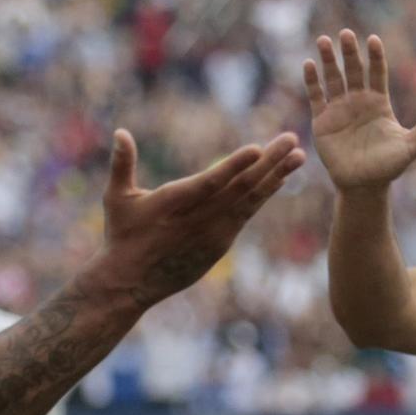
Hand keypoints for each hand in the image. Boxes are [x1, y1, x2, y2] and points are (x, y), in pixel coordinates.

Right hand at [90, 129, 304, 306]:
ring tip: (299, 157)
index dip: (234, 166)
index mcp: (174, 203)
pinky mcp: (220, 244)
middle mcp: (199, 219)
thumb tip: (120, 132)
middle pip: (240, 187)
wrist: (132, 282)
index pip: (210, 182)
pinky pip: (247, 215)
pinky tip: (280, 179)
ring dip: (276, 177)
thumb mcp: (116, 199)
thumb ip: (122, 164)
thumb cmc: (122, 235)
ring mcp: (213, 233)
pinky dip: (264, 196)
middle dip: (269, 162)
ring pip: (250, 201)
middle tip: (292, 139)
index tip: (256, 148)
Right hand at [304, 29, 415, 190]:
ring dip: (328, 60)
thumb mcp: (412, 145)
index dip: (375, 57)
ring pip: (333, 78)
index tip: (374, 40)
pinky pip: (317, 96)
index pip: (377, 73)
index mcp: (379, 102)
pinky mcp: (323, 121)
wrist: (363, 187)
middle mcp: (358, 101)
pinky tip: (309, 65)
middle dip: (349, 52)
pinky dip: (312, 81)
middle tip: (346, 33)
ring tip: (324, 40)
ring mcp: (339, 109)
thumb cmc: (389, 167)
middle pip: (354, 70)